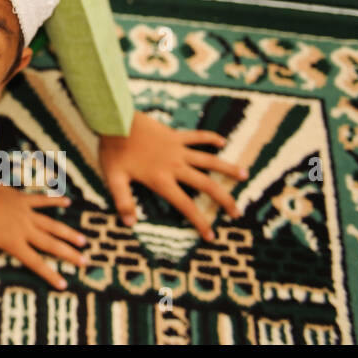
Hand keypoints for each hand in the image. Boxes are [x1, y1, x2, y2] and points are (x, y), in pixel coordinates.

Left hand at [0, 186, 86, 292]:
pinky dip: (55, 200)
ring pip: (52, 225)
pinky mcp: (24, 198)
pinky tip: (68, 201)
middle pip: (50, 244)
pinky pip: (42, 200)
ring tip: (83, 240)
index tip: (64, 284)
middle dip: (68, 254)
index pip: (34, 262)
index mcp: (14, 242)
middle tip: (85, 261)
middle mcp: (25, 229)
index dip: (49, 274)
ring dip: (67, 232)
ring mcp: (26, 213)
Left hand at [100, 110, 247, 240]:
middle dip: (224, 200)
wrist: (115, 121)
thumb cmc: (112, 150)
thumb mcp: (113, 178)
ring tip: (245, 175)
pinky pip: (197, 136)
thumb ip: (123, 201)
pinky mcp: (175, 135)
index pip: (185, 205)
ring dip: (227, 167)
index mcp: (161, 179)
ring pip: (209, 160)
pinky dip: (210, 138)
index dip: (199, 222)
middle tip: (238, 212)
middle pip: (206, 185)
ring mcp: (177, 149)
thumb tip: (130, 223)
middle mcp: (175, 166)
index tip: (212, 236)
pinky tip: (222, 141)